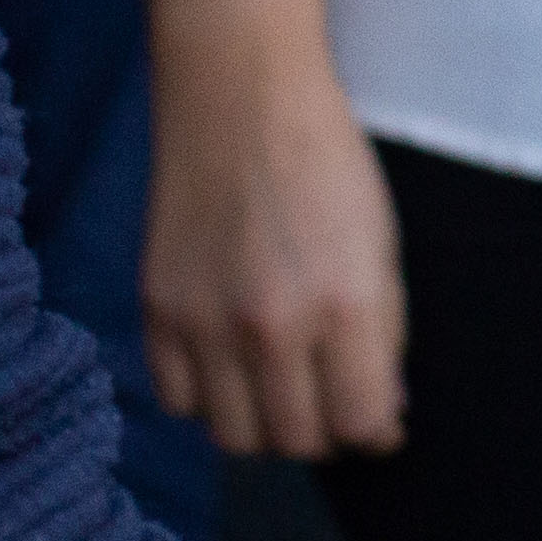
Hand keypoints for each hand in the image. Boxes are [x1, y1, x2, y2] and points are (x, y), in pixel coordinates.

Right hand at [141, 48, 407, 458]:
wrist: (239, 100)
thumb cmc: (327, 165)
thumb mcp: (382, 244)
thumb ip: (385, 335)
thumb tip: (383, 415)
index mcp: (344, 305)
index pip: (361, 421)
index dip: (377, 432)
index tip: (380, 425)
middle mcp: (271, 326)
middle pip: (295, 440)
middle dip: (324, 433)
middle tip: (331, 405)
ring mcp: (205, 323)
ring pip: (232, 436)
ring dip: (264, 425)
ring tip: (281, 390)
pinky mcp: (156, 311)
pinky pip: (177, 401)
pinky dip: (207, 400)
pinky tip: (230, 367)